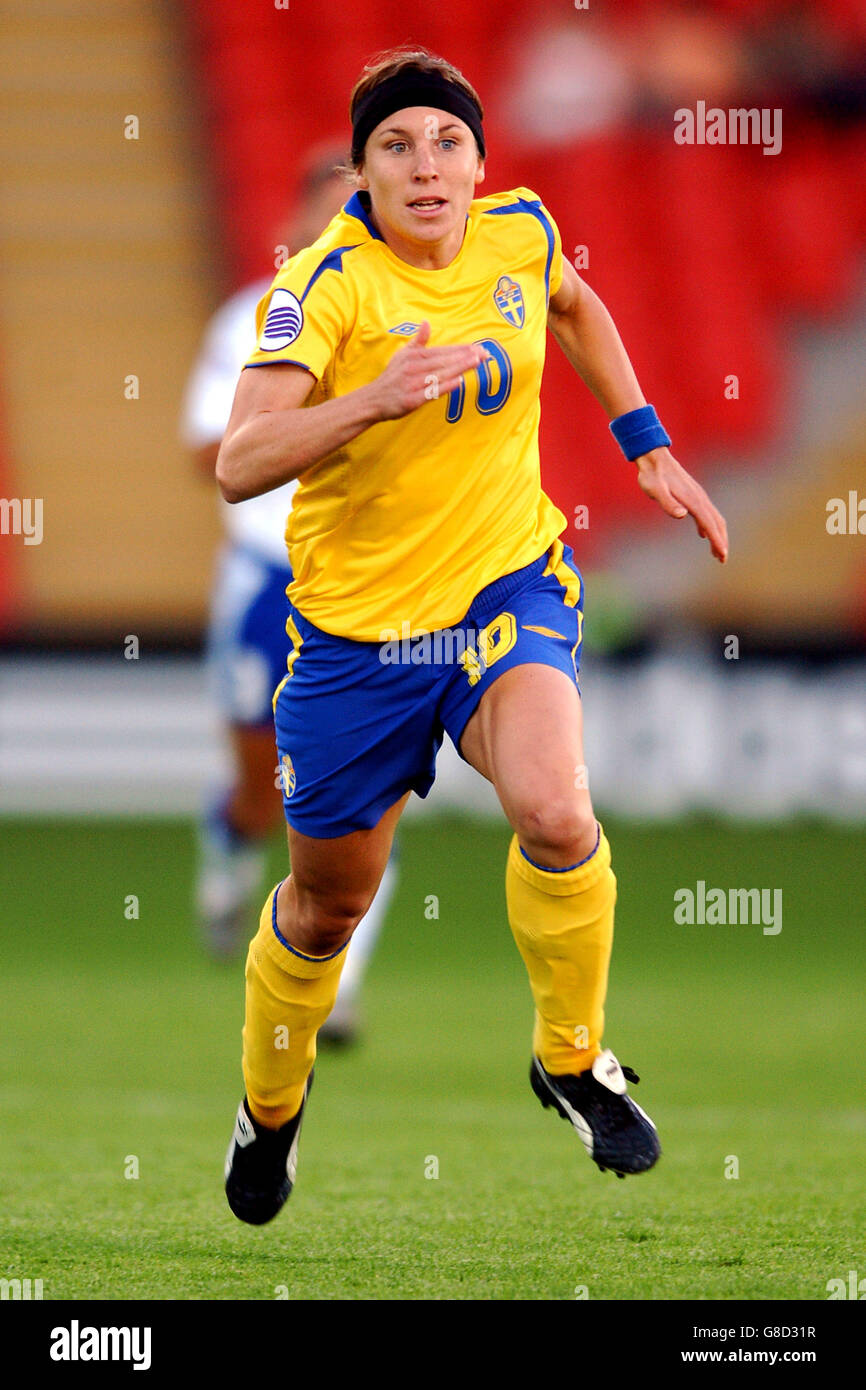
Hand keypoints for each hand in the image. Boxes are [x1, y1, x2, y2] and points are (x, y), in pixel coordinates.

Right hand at [369, 321, 489, 421]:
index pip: (443, 351)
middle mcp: (414, 368)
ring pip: (440, 374)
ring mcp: (413, 384)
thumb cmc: (391, 377)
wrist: (373, 399)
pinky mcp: (411, 400)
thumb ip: (418, 341)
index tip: (479, 348)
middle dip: (465, 357)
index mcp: (415, 356)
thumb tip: (426, 323)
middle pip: (444, 361)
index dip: (461, 349)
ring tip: (477, 362)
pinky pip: (430, 392)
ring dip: (459, 367)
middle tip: (485, 354)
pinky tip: (458, 381)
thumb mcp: (402, 355)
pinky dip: (444, 386)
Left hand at [634, 447, 728, 562]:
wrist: (654, 458)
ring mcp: (698, 496)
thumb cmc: (652, 476)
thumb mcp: (655, 490)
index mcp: (692, 500)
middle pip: (716, 522)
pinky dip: (709, 526)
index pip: (709, 523)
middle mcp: (699, 498)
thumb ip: (668, 503)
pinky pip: (706, 513)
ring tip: (716, 552)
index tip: (723, 554)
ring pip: (713, 518)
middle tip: (722, 560)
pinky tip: (703, 534)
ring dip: (717, 535)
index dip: (717, 540)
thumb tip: (682, 515)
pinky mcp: (693, 495)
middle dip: (721, 541)